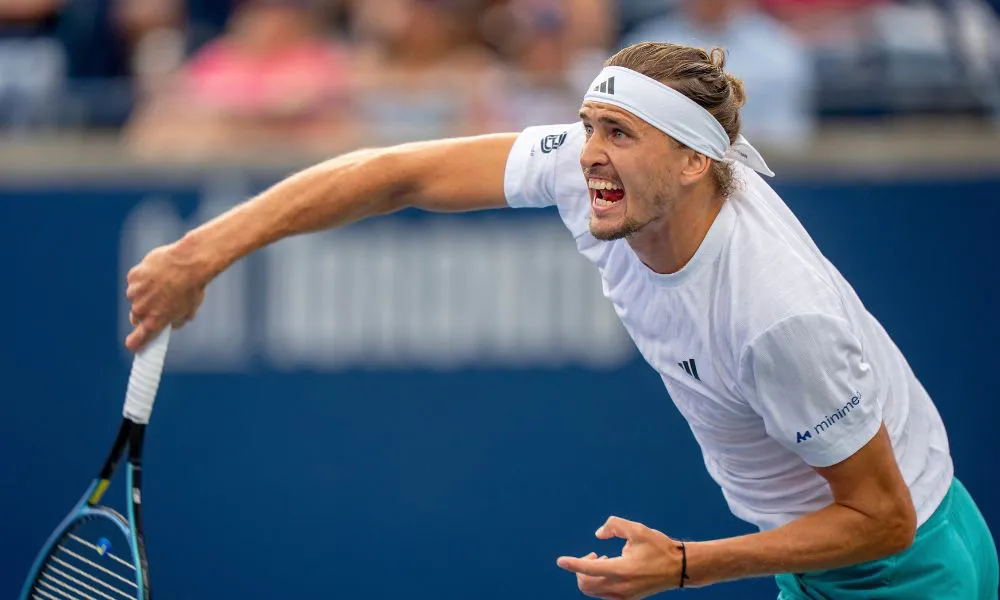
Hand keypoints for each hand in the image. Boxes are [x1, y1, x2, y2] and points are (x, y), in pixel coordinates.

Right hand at [125, 240, 208, 351]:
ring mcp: (135, 292)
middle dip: (144, 314)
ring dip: (143, 294)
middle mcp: (141, 309)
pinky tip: (156, 273)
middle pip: (136, 317)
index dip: (135, 343)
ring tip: (160, 284)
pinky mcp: (133, 277)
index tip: (133, 345)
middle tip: (156, 306)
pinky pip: (135, 281)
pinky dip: (143, 279)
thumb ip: (178, 320)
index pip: (138, 339)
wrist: (188, 263)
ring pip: (134, 297)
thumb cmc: (192, 287)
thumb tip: (172, 323)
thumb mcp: (190, 310)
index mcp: (155, 322)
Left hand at [556, 516, 684, 599]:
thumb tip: (598, 534)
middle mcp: (620, 587)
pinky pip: (604, 595)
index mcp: (621, 570)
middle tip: (592, 555)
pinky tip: (610, 568)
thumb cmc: (658, 546)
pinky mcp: (628, 599)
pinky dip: (599, 583)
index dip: (573, 564)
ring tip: (603, 559)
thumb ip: (614, 526)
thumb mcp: (636, 529)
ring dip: (590, 576)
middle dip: (581, 569)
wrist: (679, 568)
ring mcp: (624, 596)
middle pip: (586, 585)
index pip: (588, 569)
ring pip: (594, 592)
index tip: (560, 560)